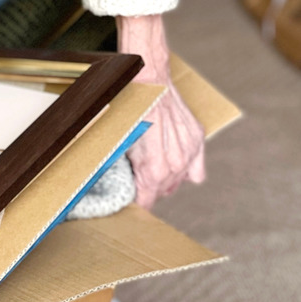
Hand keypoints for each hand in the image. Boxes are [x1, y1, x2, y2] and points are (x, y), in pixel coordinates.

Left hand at [117, 15, 204, 208]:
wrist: (148, 83)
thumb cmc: (129, 113)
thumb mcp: (120, 147)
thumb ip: (128, 171)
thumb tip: (125, 186)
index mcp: (155, 171)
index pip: (147, 201)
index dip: (137, 202)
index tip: (130, 200)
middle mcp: (176, 165)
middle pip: (162, 192)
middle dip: (149, 188)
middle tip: (136, 179)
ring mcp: (189, 152)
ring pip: (178, 180)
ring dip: (166, 178)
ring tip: (152, 168)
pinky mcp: (197, 139)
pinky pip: (196, 168)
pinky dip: (185, 167)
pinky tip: (172, 162)